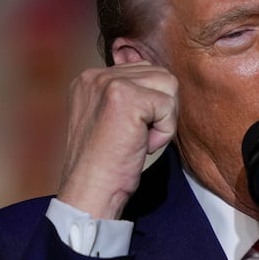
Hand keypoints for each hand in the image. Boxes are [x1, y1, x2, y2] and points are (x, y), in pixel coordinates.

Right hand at [56, 63, 178, 219]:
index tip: (130, 130)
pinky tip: (141, 145)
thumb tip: (162, 81)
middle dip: (160, 109)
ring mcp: (108, 83)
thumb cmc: (105, 164)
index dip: (151, 104)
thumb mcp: (110, 120)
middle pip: (159, 74)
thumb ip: (128, 95)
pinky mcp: (125, 98)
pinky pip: (168, 106)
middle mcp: (95, 75)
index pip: (143, 70)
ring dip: (163, 119)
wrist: (91, 190)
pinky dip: (164, 132)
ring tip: (139, 139)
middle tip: (138, 137)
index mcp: (90, 79)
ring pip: (168, 85)